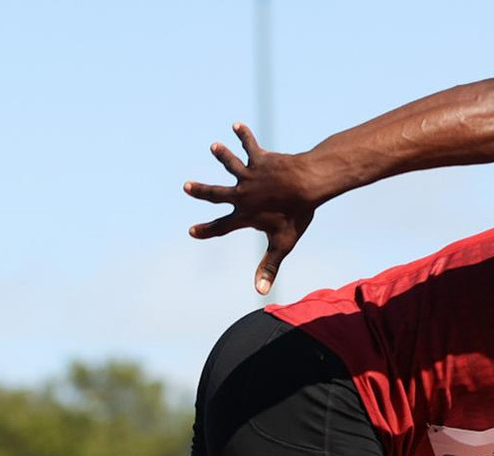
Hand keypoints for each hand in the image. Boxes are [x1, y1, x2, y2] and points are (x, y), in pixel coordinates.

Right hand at [183, 123, 317, 295]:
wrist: (307, 184)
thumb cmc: (296, 215)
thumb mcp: (282, 243)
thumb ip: (269, 267)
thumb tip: (261, 293)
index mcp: (245, 215)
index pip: (221, 226)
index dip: (206, 230)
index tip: (192, 231)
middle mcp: (242, 194)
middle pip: (216, 193)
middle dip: (200, 191)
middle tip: (187, 186)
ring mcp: (250, 175)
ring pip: (231, 165)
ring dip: (223, 156)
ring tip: (214, 147)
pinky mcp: (261, 159)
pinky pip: (250, 145)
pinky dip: (244, 135)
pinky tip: (237, 125)